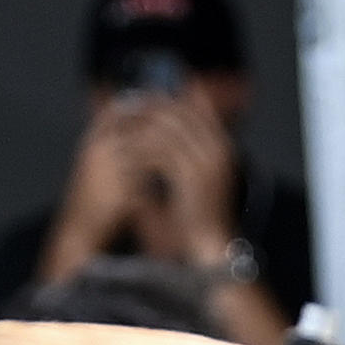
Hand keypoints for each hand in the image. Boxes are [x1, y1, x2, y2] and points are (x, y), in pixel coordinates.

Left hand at [108, 91, 237, 260]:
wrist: (212, 244)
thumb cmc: (201, 215)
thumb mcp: (198, 180)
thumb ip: (187, 155)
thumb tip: (165, 140)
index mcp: (223, 145)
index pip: (196, 108)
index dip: (169, 101)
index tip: (145, 100)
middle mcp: (219, 148)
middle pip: (182, 113)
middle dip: (152, 110)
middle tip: (127, 110)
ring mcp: (207, 161)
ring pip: (169, 131)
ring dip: (142, 130)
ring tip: (121, 131)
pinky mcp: (191, 177)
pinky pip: (161, 153)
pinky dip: (142, 152)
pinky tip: (125, 155)